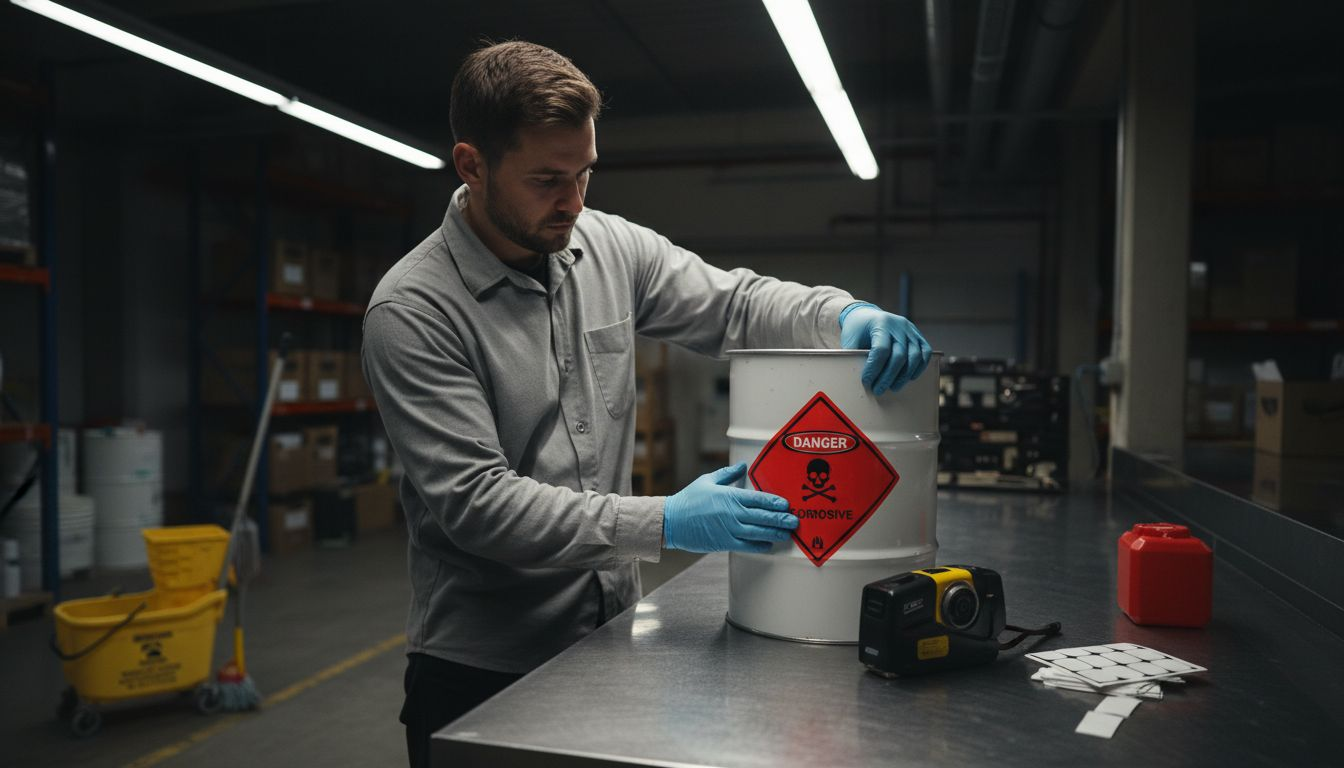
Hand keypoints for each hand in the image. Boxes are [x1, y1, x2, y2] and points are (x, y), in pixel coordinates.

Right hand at [663, 464, 797, 553]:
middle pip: (764, 516)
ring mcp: (730, 529)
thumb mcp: (708, 480)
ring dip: (775, 533)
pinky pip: (747, 546)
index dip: (775, 502)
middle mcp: (733, 513)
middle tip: (795, 520)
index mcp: (730, 496)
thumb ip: (728, 473)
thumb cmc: (689, 499)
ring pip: (759, 532)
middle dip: (782, 519)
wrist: (671, 521)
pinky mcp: (725, 543)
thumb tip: (743, 465)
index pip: (759, 498)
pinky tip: (769, 544)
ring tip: (787, 533)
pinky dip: (760, 545)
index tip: (787, 504)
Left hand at [839, 302, 931, 394]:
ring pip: (914, 356)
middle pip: (899, 355)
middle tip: (878, 390)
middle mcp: (898, 325)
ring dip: (904, 376)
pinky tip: (909, 377)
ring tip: (893, 387)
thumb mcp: (851, 340)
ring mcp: (910, 330)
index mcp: (880, 323)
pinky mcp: (918, 335)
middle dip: (888, 377)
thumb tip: (862, 380)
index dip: (874, 368)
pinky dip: (919, 367)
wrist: (867, 316)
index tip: (867, 381)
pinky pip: (924, 352)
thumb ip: (856, 357)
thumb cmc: (857, 331)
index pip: (881, 349)